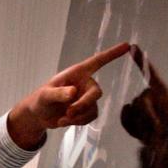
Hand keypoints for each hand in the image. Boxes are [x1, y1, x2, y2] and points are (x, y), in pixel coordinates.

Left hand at [8, 42, 129, 148]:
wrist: (39, 115)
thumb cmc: (41, 99)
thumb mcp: (45, 95)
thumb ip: (58, 93)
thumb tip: (73, 92)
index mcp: (77, 73)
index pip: (97, 61)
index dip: (112, 54)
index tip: (127, 45)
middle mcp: (85, 84)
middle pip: (96, 93)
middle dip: (83, 104)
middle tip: (69, 112)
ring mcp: (87, 98)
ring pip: (93, 108)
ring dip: (78, 116)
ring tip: (63, 118)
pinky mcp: (87, 111)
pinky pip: (90, 117)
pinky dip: (77, 122)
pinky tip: (64, 121)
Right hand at [120, 45, 167, 167]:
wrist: (166, 158)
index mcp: (166, 96)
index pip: (154, 76)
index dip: (143, 63)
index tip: (133, 48)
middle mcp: (152, 99)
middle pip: (142, 98)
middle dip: (149, 116)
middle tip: (159, 131)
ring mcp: (139, 109)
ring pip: (132, 109)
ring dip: (142, 125)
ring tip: (153, 135)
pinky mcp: (130, 120)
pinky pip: (124, 116)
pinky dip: (130, 127)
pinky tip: (140, 135)